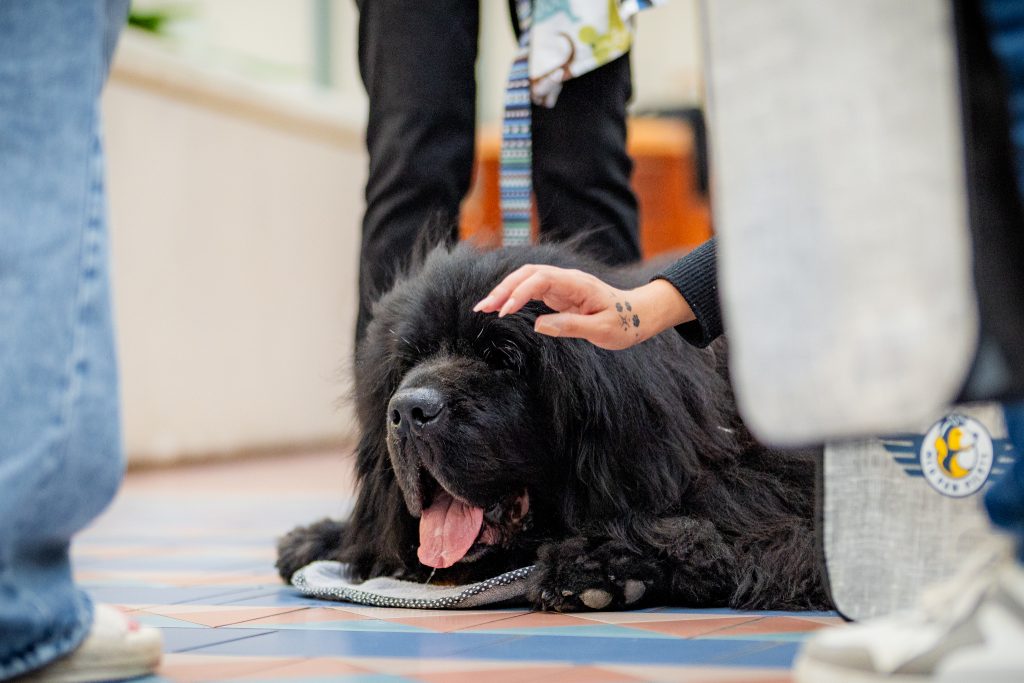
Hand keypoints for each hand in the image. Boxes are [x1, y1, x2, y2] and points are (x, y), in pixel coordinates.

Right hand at [473, 264, 693, 349]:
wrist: (638, 315)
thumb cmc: (625, 324)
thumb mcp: (603, 330)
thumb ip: (572, 326)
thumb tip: (540, 326)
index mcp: (578, 284)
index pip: (541, 279)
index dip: (520, 292)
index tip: (504, 311)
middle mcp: (567, 279)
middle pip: (527, 274)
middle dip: (503, 288)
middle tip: (482, 308)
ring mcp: (562, 285)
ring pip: (526, 280)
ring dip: (504, 291)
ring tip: (484, 308)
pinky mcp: (559, 294)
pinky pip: (531, 290)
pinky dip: (514, 297)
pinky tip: (500, 308)